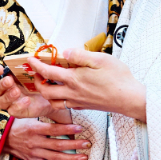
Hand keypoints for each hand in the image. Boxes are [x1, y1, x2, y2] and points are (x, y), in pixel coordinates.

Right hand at [0, 64, 71, 123]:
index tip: (0, 68)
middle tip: (9, 80)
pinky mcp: (17, 111)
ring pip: (1, 102)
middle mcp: (4, 91)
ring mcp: (9, 102)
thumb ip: (29, 66)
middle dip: (1, 84)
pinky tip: (27, 100)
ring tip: (17, 91)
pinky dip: (18, 105)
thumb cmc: (39, 82)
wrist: (50, 97)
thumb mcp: (34, 72)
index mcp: (5, 78)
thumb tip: (31, 58)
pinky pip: (12, 111)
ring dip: (8, 96)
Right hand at [4, 118, 89, 159]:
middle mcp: (35, 142)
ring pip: (56, 157)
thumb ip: (44, 118)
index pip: (54, 130)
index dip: (68, 129)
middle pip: (58, 145)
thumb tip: (60, 111)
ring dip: (71, 158)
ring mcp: (34, 153)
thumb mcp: (29, 118)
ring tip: (84, 156)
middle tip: (87, 143)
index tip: (80, 128)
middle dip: (75, 144)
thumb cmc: (17, 125)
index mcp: (34, 129)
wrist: (1, 138)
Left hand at [27, 49, 146, 120]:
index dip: (36, 65)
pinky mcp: (84, 107)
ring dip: (46, 93)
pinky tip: (64, 92)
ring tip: (48, 83)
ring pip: (53, 102)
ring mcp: (78, 102)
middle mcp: (72, 93)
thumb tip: (64, 53)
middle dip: (37, 81)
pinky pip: (65, 106)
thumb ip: (79, 55)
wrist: (130, 99)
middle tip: (37, 72)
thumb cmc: (118, 78)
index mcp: (74, 79)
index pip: (47, 72)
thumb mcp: (100, 59)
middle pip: (45, 91)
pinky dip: (59, 99)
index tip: (30, 59)